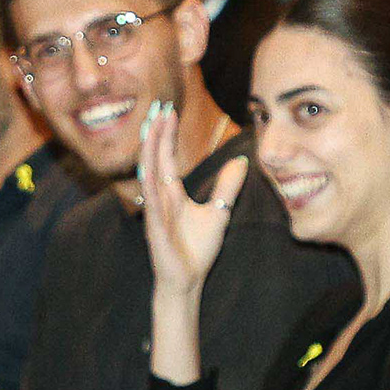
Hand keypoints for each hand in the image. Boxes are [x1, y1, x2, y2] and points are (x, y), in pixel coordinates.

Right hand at [138, 100, 243, 297]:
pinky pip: (151, 203)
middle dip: (156, 134)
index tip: (168, 111)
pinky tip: (148, 168)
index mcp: (172, 194)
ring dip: (150, 151)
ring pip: (149, 175)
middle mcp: (160, 198)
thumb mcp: (218, 212)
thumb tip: (241, 162)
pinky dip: (149, 185)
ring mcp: (155, 212)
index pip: (166, 157)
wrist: (187, 281)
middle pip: (155, 159)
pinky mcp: (155, 229)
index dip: (166, 135)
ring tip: (151, 127)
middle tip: (158, 108)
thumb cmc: (196, 250)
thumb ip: (227, 187)